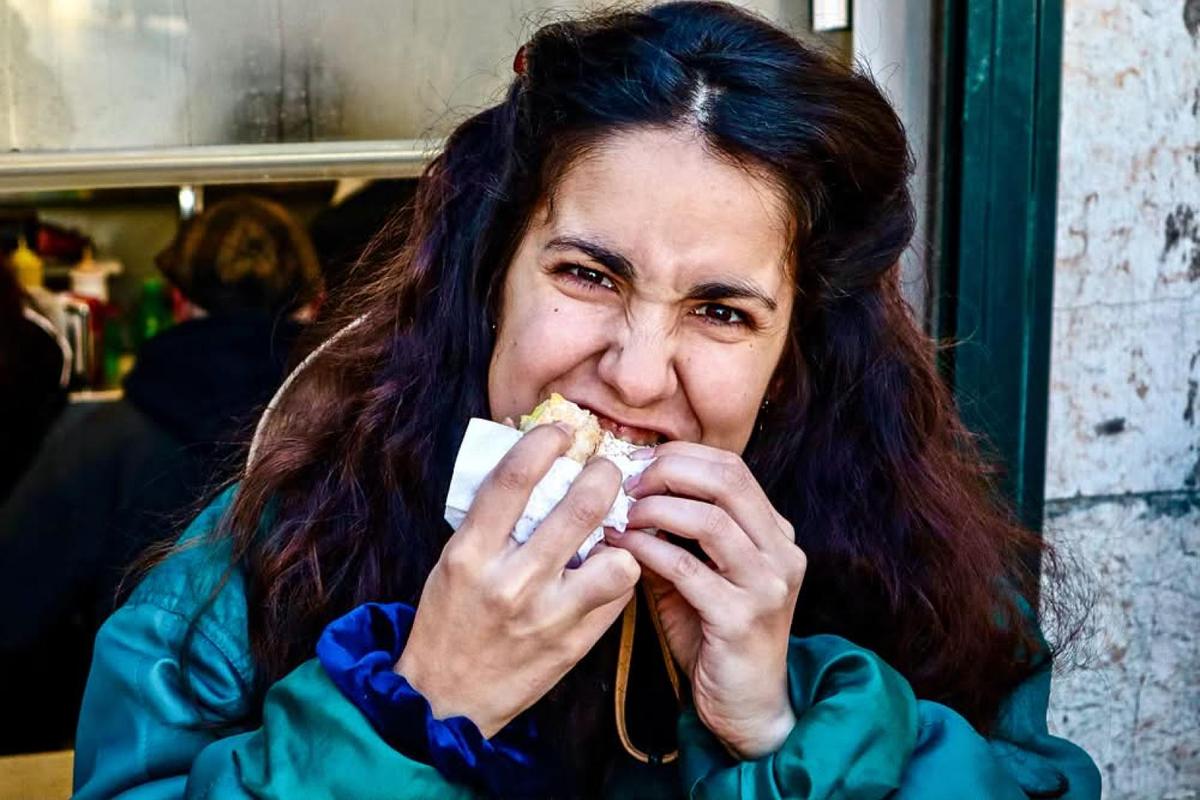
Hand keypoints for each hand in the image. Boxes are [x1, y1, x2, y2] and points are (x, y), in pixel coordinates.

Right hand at [396, 424, 640, 737]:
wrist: (444, 699)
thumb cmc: (450, 618)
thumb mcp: (455, 560)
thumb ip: (492, 518)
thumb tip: (533, 460)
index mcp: (471, 553)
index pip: (515, 477)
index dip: (546, 441)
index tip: (563, 432)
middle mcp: (511, 582)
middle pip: (580, 508)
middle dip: (605, 475)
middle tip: (608, 470)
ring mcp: (547, 617)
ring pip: (616, 558)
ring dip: (623, 533)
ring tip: (615, 525)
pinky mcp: (574, 645)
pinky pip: (619, 596)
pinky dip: (621, 573)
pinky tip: (609, 567)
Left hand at [605, 442, 805, 759]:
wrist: (747, 706)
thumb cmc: (714, 635)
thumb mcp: (697, 574)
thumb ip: (674, 533)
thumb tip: (622, 491)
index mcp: (776, 533)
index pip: (732, 467)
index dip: (680, 456)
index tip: (636, 463)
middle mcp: (782, 552)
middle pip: (727, 481)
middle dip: (668, 472)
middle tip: (626, 483)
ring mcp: (768, 585)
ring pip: (710, 520)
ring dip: (655, 509)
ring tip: (622, 514)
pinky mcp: (741, 619)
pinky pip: (686, 568)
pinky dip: (647, 549)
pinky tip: (622, 546)